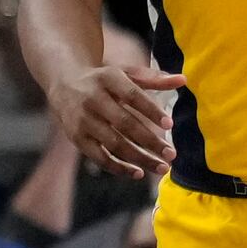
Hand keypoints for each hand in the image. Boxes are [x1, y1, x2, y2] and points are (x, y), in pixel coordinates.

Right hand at [45, 62, 185, 178]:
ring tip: (162, 168)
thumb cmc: (104, 80)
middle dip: (150, 141)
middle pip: (124, 123)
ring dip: (139, 158)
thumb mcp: (126, 74)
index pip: (132, 95)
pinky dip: (119, 167)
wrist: (63, 82)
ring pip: (114, 143)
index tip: (170, 125)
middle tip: (172, 154)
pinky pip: (99, 157)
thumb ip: (154, 79)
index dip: (150, 110)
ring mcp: (82, 119)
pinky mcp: (76, 137)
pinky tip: (138, 173)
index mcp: (107, 78)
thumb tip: (183, 80)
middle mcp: (92, 98)